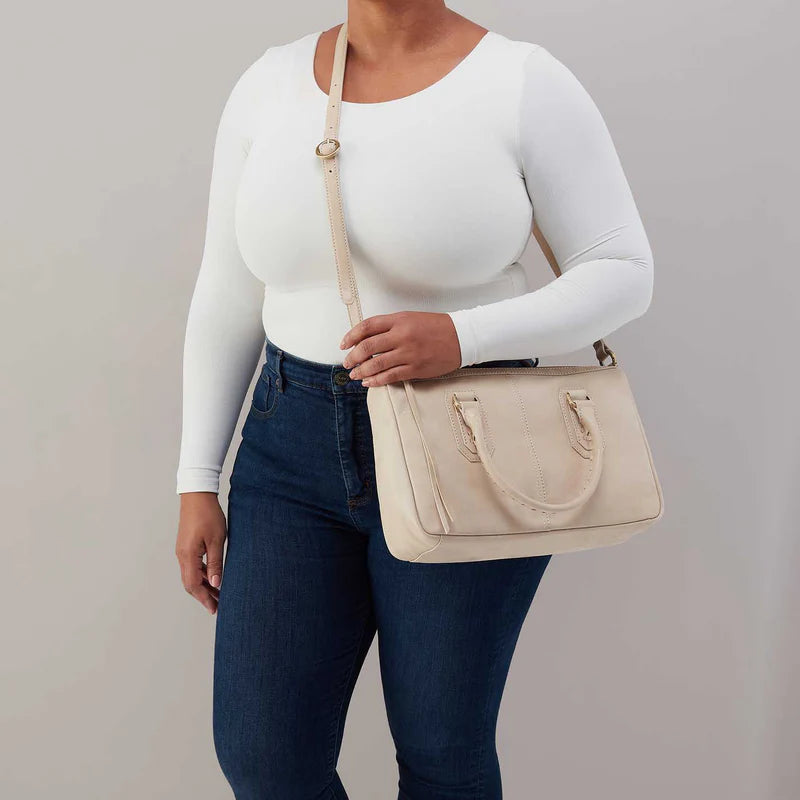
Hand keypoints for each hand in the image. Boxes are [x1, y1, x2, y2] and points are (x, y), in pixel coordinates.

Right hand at [175, 492, 226, 614]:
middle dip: (204, 596)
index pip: (194, 585)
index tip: (215, 609)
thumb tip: (216, 584)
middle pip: (190, 583)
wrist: (197, 495)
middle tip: (218, 605)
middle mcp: (182, 555)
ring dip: (204, 586)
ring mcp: (183, 550)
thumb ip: (216, 563)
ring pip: (191, 575)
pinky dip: (202, 574)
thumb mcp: (217, 540)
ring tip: (218, 593)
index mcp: (188, 556)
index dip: (205, 599)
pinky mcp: (186, 545)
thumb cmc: (208, 515)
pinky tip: (213, 577)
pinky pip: (193, 565)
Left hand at [340, 311, 461, 385]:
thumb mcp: (411, 318)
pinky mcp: (415, 368)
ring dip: (361, 371)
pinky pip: (390, 376)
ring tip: (355, 374)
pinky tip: (369, 382)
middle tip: (347, 363)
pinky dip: (376, 380)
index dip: (351, 336)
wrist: (462, 337)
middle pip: (367, 347)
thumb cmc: (438, 327)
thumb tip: (367, 339)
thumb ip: (390, 326)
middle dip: (353, 357)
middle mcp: (401, 335)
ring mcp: (408, 353)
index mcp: (399, 320)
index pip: (367, 326)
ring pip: (376, 364)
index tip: (344, 344)